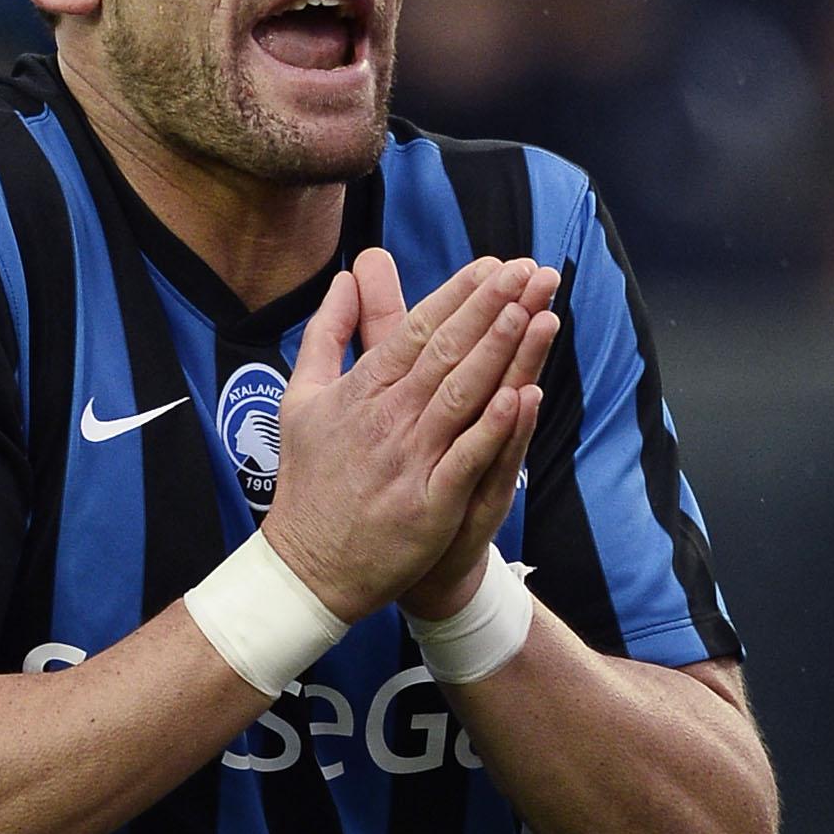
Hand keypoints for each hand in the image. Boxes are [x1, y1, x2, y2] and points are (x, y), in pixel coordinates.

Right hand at [264, 248, 558, 626]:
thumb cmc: (310, 482)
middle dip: (491, 308)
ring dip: (498, 351)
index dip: (459, 295)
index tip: (495, 266)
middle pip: (445, 352)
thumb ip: (325, 334)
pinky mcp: (427, 505)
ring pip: (460, 396)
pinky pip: (466, 459)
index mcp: (361, 392)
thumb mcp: (301, 398)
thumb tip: (344, 280)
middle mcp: (386, 420)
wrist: (307, 568)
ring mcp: (408, 462)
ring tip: (532, 311)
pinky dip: (492, 428)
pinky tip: (520, 396)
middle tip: (530, 270)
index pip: (416, 330)